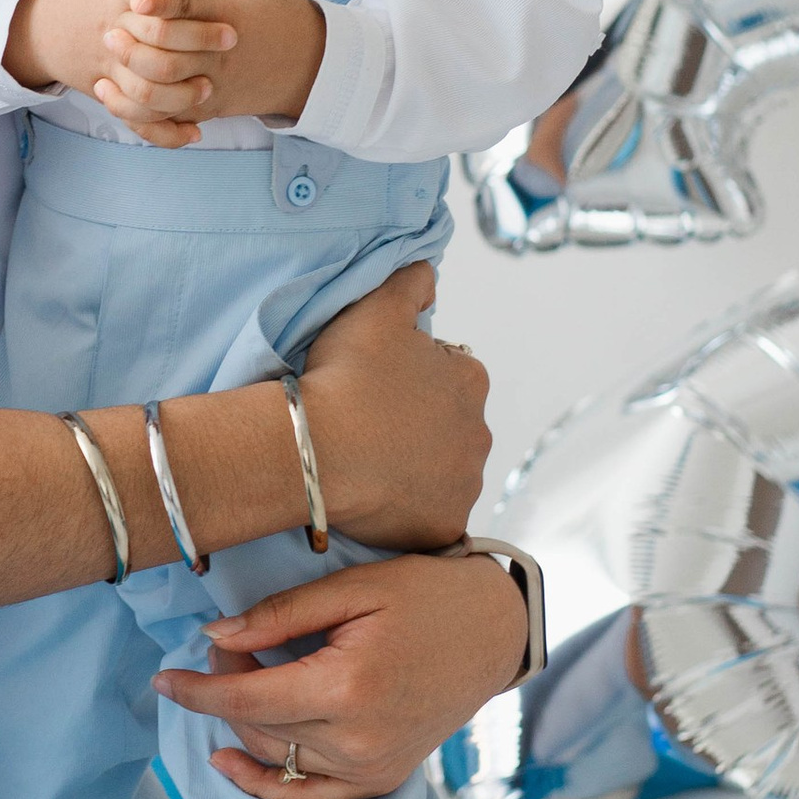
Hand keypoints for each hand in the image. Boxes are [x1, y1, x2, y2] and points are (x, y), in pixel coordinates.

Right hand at [4, 0, 234, 146]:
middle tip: (231, 35)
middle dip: (193, 36)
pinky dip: (164, 130)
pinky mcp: (109, 91)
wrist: (40, 28)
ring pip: (145, 84)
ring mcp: (109, 65)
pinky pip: (136, 117)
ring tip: (210, 83)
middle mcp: (113, 29)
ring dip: (180, 88)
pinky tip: (194, 128)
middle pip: (153, 35)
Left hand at [85, 0, 330, 142]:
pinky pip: (166, 117)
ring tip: (112, 57)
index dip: (161, 1)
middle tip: (111, 28)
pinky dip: (140, 109)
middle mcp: (218, 55)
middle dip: (137, 43)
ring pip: (163, 92)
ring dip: (134, 76)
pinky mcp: (207, 108)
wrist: (310, 69)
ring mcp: (211, 86)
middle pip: (169, 55)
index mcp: (230, 17)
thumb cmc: (284, 14)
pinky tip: (116, 90)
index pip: (190, 10)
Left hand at [156, 546, 530, 798]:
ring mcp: (371, 768)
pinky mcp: (381, 780)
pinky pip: (309, 798)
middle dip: (225, 689)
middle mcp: (357, 740)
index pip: (247, 700)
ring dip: (242, 724)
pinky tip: (231, 761)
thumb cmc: (426, 597)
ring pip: (275, 758)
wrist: (493, 632)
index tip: (163, 678)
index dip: (196, 691)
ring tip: (243, 677)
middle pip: (257, 726)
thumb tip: (215, 638)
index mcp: (347, 688)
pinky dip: (266, 786)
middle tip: (227, 647)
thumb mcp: (352, 589)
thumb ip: (280, 616)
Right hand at [293, 263, 488, 548]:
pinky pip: (431, 516)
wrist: (319, 449)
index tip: (377, 384)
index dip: (412, 377)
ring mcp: (464, 484)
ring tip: (369, 462)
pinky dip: (411, 509)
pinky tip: (378, 498)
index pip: (450, 373)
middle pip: (450, 426)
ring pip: (443, 472)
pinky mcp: (444, 525)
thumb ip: (410, 281)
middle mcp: (479, 433)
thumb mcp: (375, 307)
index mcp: (470, 380)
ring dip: (416, 467)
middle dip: (420, 425)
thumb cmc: (346, 377)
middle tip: (370, 425)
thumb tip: (429, 273)